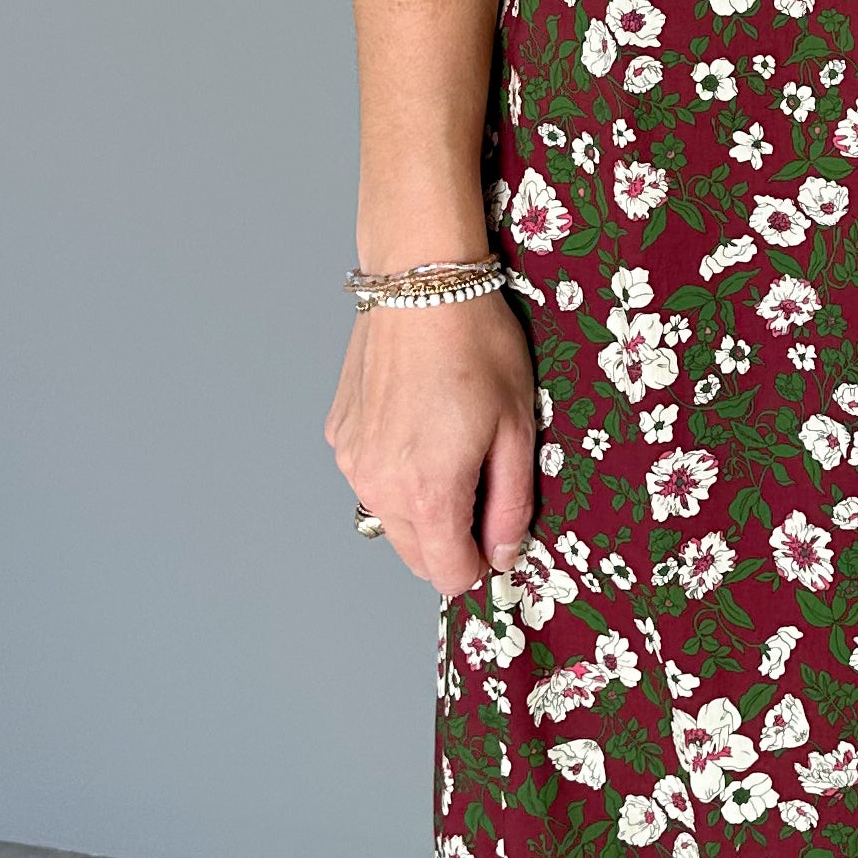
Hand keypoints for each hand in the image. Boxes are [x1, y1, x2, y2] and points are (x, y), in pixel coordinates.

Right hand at [327, 295, 537, 596]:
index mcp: (428, 493)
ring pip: (390, 516)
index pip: (448, 574)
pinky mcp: (340, 433)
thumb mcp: (517, 430)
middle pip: (416, 554)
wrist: (422, 282)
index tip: (498, 536)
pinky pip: (371, 475)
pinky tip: (420, 421)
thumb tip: (502, 556)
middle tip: (483, 481)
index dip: (480, 563)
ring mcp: (352, 459)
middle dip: (452, 538)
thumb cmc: (478, 347)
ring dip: (423, 503)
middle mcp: (378, 486)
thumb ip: (511, 506)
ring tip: (451, 443)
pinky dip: (396, 467)